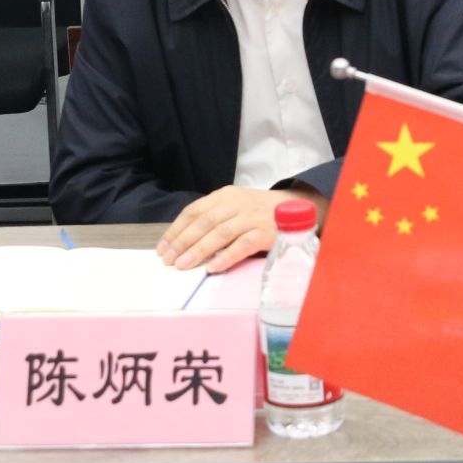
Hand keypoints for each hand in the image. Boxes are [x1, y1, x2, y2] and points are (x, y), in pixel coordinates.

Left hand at [155, 185, 330, 272]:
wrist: (299, 208)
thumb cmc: (260, 212)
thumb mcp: (235, 206)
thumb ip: (213, 218)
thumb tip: (182, 242)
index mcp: (226, 195)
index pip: (195, 211)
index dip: (176, 230)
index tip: (163, 248)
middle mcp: (237, 203)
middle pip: (204, 222)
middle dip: (183, 241)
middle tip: (169, 260)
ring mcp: (252, 217)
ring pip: (220, 233)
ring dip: (199, 250)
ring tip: (184, 265)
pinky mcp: (266, 232)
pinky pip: (243, 245)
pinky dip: (226, 256)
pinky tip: (213, 267)